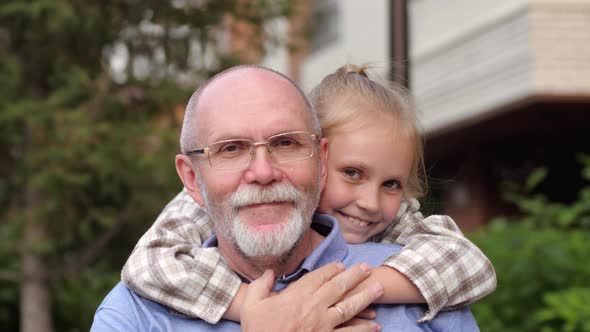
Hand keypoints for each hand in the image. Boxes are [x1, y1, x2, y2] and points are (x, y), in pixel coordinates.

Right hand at [241, 262, 383, 331]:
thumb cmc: (258, 330)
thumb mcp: (251, 305)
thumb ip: (260, 285)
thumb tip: (269, 273)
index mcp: (296, 296)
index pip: (319, 277)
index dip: (332, 270)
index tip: (342, 265)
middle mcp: (313, 308)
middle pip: (338, 288)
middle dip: (355, 276)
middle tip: (368, 269)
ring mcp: (323, 325)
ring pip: (349, 307)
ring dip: (365, 297)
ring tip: (378, 289)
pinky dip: (363, 328)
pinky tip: (375, 324)